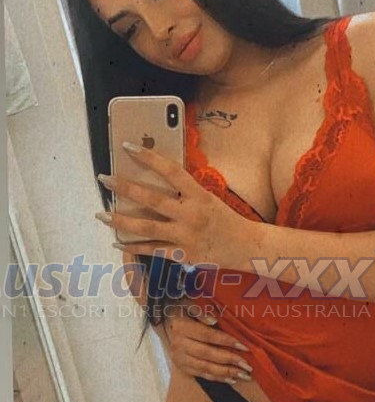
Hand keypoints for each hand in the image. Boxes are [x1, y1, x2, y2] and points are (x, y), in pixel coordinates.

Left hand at [95, 141, 251, 270]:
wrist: (246, 247)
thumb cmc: (225, 219)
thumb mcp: (209, 199)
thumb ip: (185, 191)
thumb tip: (155, 180)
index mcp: (199, 195)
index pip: (171, 170)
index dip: (148, 157)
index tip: (128, 147)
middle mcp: (191, 214)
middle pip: (152, 199)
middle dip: (125, 188)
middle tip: (105, 180)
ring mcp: (186, 236)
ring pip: (147, 228)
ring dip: (121, 221)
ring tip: (102, 215)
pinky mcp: (183, 254)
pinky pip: (153, 251)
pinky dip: (134, 247)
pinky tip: (118, 243)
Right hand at [163, 300, 253, 383]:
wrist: (167, 322)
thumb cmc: (183, 310)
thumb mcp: (190, 304)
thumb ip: (201, 311)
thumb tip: (213, 321)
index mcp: (181, 327)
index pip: (207, 335)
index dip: (226, 341)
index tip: (244, 346)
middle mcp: (178, 344)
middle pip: (208, 354)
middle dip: (230, 360)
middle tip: (248, 366)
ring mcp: (179, 358)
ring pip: (205, 367)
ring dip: (226, 373)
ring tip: (244, 375)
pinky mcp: (182, 367)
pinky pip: (201, 375)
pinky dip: (217, 378)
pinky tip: (232, 379)